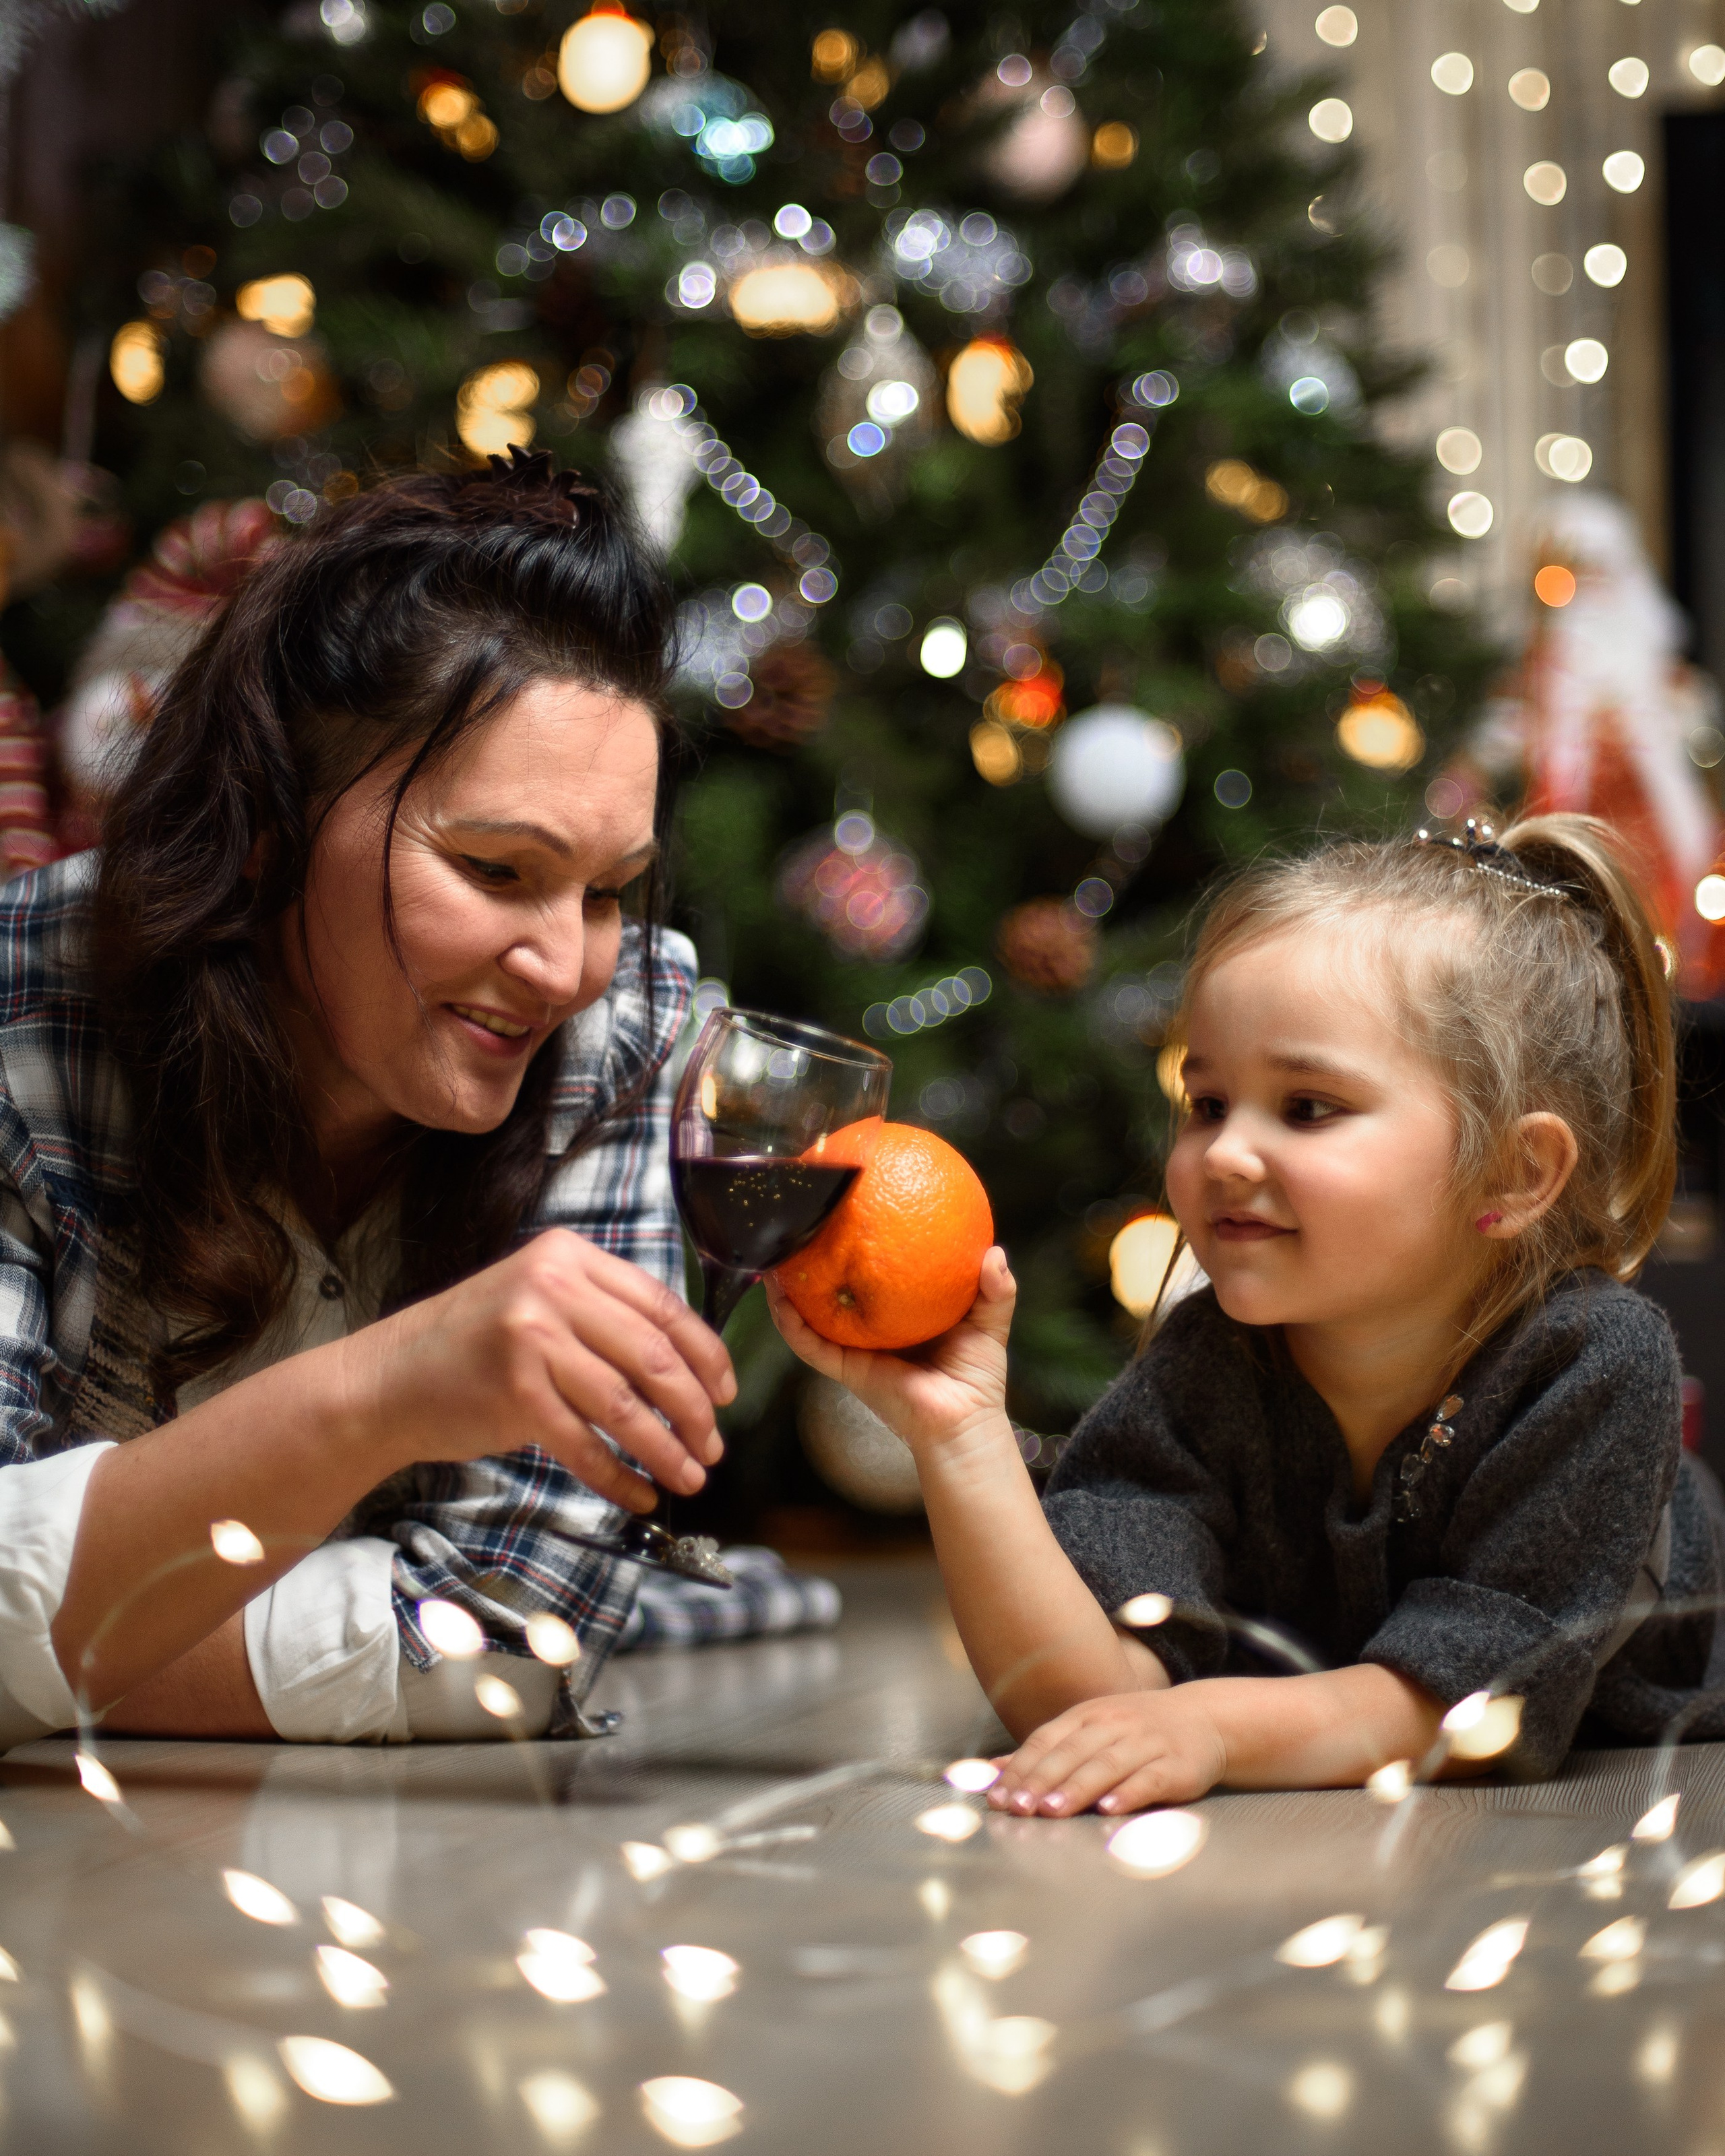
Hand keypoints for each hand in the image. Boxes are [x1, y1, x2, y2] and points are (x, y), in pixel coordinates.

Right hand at [348, 1228, 734, 1511]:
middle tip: (713, 1447)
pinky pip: (586, 1443)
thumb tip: (687, 1369)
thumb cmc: (471, 1347)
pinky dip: (620, 1476)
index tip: (727, 1393)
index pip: (662, 1305)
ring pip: (627, 1403)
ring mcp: (532, 1337)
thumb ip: (601, 1315)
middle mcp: (552, 1286)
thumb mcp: (537, 1301)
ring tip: (689, 1476)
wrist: (386, 1380)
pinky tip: (639, 1494)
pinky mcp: (515, 1391)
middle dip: (696, 1410)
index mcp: (569, 1256)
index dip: (707, 1355)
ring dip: (667, 1449)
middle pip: (655, 1355)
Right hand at [764, 1246, 1013, 1458]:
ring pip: (811, 1317)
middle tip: (800, 1229)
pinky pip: (811, 1346)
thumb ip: (996, 1288)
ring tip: (772, 1260)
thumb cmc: (976, 1376)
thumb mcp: (989, 1321)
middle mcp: (871, 1330)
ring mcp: (855, 1349)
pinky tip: (779, 1301)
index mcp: (899, 1315)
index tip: (848, 1218)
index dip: (859, 1251)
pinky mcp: (846, 1370)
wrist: (964, 1422)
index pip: (874, 1279)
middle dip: (812, 1265)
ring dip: (788, 1291)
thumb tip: (994, 1252)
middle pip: (834, 1293)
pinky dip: (791, 1325)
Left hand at [988, 1687, 1229, 1815]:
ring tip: (1052, 1810)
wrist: (1204, 1719)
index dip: (1022, 1768)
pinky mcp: (1175, 1765)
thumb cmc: (1136, 1730)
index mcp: (1087, 1715)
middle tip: (1019, 1808)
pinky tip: (1109, 1809)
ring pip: (1106, 1764)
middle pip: (1071, 1752)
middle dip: (1042, 1780)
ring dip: (1077, 1788)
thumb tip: (994, 1770)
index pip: (1046, 1740)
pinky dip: (1128, 1793)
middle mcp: (1113, 1724)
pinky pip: (1149, 1779)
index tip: (998, 1797)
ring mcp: (1145, 1742)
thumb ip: (1045, 1750)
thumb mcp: (1089, 1729)